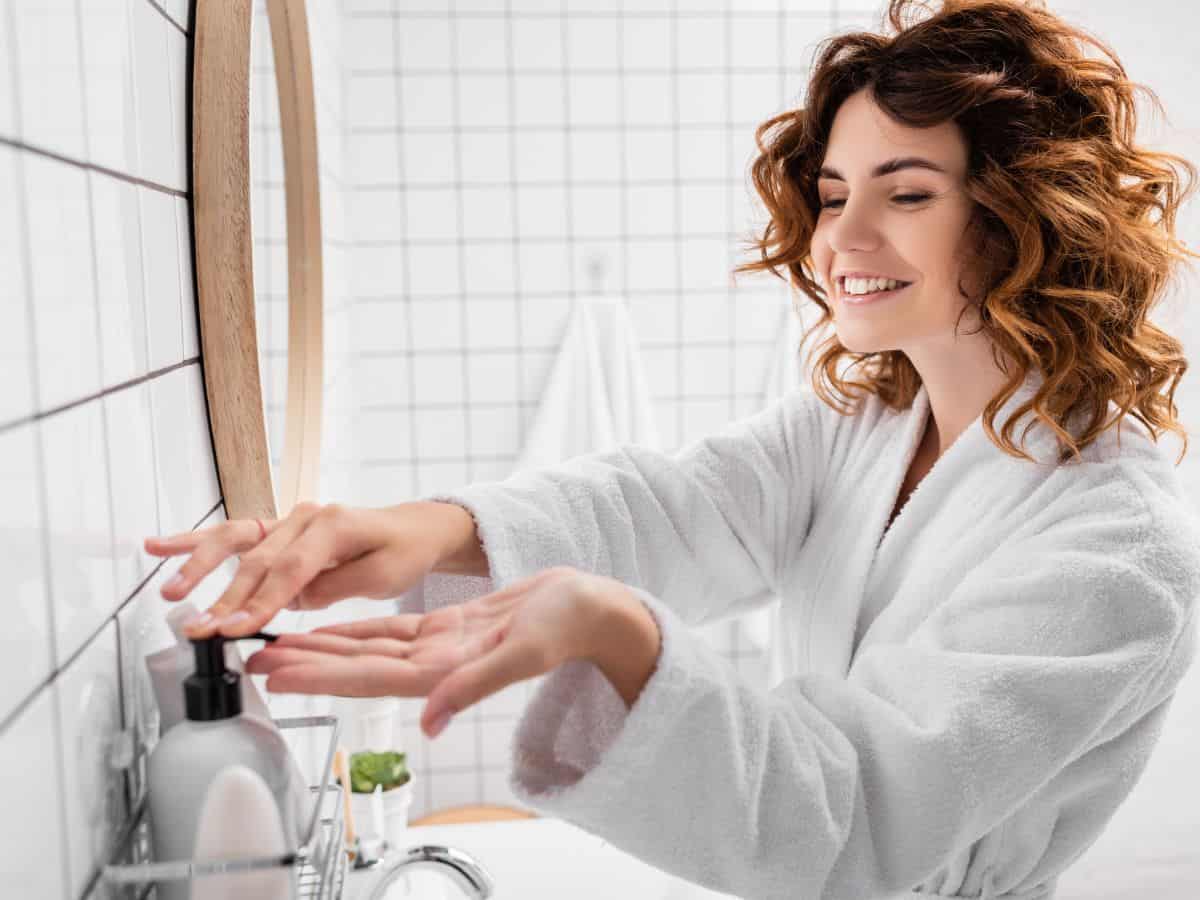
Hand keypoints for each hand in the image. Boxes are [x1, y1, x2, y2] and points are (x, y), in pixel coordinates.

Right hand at [143, 501, 464, 638]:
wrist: (412, 529)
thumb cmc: (402, 552)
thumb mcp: (383, 576)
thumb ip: (335, 587)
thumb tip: (294, 599)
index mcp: (335, 524)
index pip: (291, 569)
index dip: (262, 602)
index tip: (236, 630)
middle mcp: (306, 516)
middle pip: (258, 561)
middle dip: (226, 598)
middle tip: (200, 628)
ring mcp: (288, 520)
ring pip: (235, 541)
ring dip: (199, 566)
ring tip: (171, 591)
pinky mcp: (276, 531)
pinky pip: (233, 535)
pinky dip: (196, 541)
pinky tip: (161, 546)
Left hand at [242, 566, 614, 738]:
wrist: (591, 608)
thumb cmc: (567, 626)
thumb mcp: (523, 651)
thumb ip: (473, 687)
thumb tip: (429, 724)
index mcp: (448, 674)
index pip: (371, 679)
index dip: (321, 678)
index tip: (278, 674)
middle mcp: (435, 666)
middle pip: (357, 667)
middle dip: (306, 663)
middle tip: (254, 656)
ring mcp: (440, 648)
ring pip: (367, 649)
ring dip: (322, 647)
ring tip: (277, 642)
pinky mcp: (448, 630)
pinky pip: (391, 630)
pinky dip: (357, 629)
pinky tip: (331, 627)